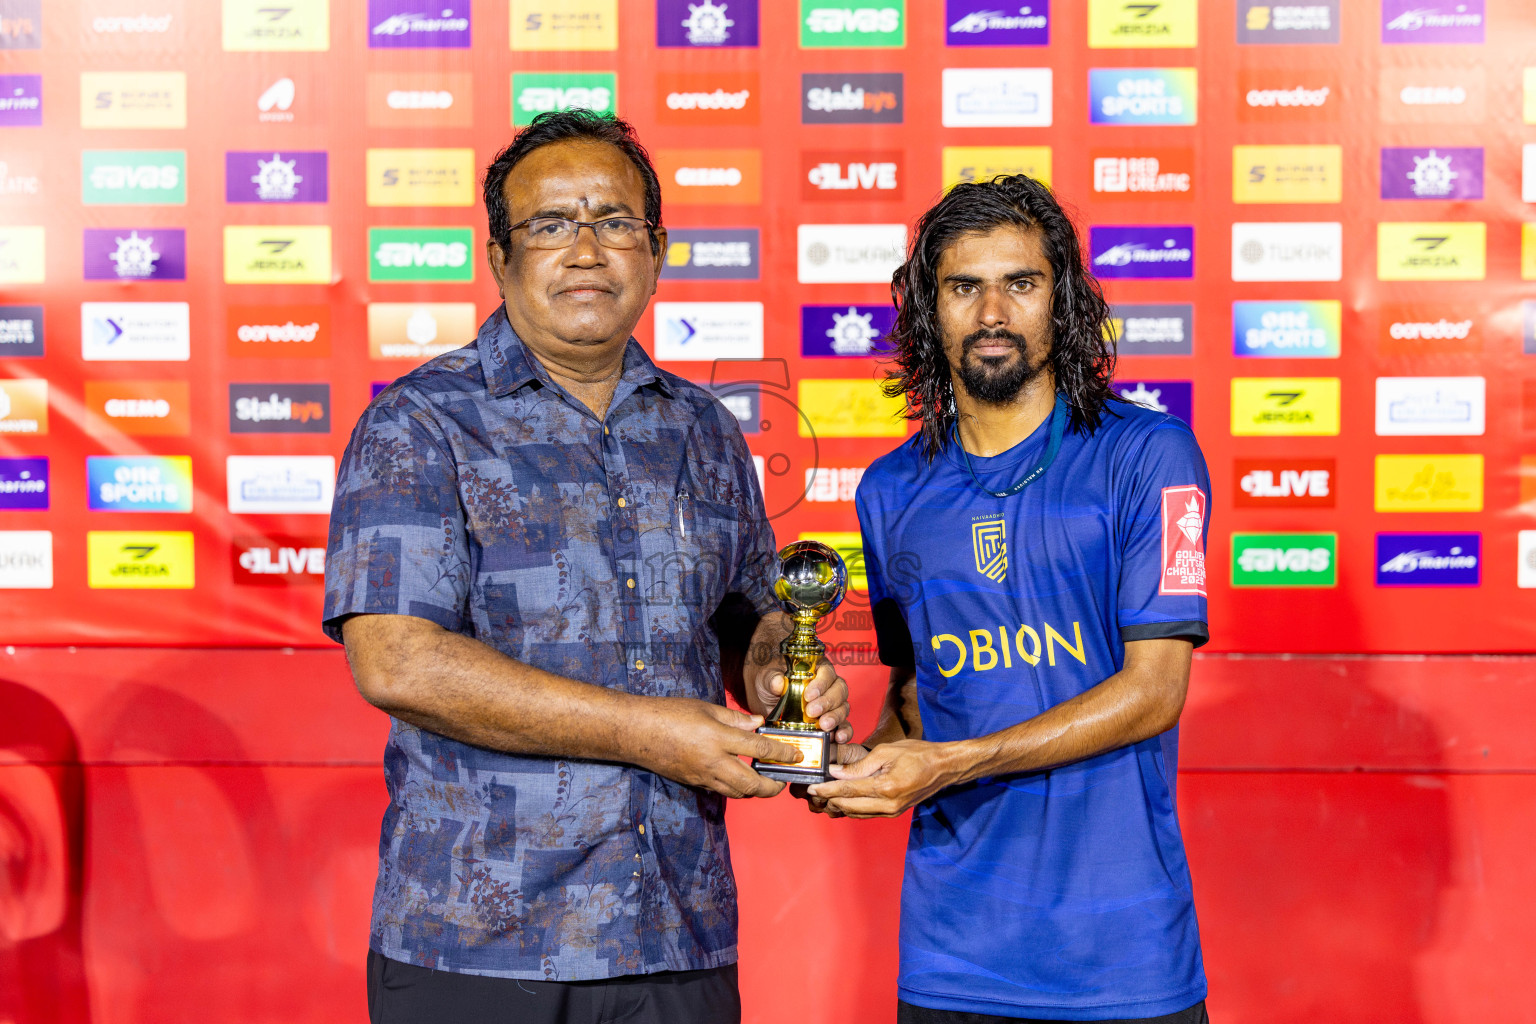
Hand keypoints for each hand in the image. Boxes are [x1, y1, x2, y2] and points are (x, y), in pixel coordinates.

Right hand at [631, 697, 803, 798]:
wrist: (637, 732)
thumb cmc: (670, 713)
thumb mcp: (706, 708)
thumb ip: (735, 718)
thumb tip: (758, 723)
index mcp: (718, 738)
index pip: (759, 748)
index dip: (782, 753)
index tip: (797, 755)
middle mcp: (713, 762)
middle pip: (752, 784)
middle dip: (773, 787)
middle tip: (783, 779)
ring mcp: (703, 776)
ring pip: (738, 793)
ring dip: (755, 790)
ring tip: (765, 780)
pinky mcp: (694, 783)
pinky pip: (721, 790)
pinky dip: (736, 788)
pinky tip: (740, 777)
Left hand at [744, 615, 852, 742]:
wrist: (766, 701)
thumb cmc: (770, 684)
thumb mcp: (767, 678)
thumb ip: (772, 679)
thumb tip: (778, 683)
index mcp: (817, 670)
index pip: (826, 673)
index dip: (821, 684)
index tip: (808, 695)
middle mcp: (829, 687)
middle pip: (839, 692)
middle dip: (827, 702)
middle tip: (812, 712)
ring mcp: (831, 706)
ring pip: (842, 709)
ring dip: (835, 718)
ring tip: (824, 726)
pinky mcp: (831, 723)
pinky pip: (844, 727)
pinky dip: (844, 732)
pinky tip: (838, 738)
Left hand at [806, 740, 960, 817]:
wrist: (944, 768)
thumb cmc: (918, 754)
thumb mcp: (887, 752)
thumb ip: (860, 765)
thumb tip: (837, 772)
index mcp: (886, 788)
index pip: (848, 791)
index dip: (827, 789)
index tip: (812, 786)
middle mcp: (888, 805)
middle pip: (849, 806)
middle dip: (828, 799)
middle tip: (812, 792)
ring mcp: (892, 811)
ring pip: (856, 813)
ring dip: (838, 805)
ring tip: (823, 796)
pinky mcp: (894, 812)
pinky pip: (867, 813)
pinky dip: (852, 808)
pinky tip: (842, 799)